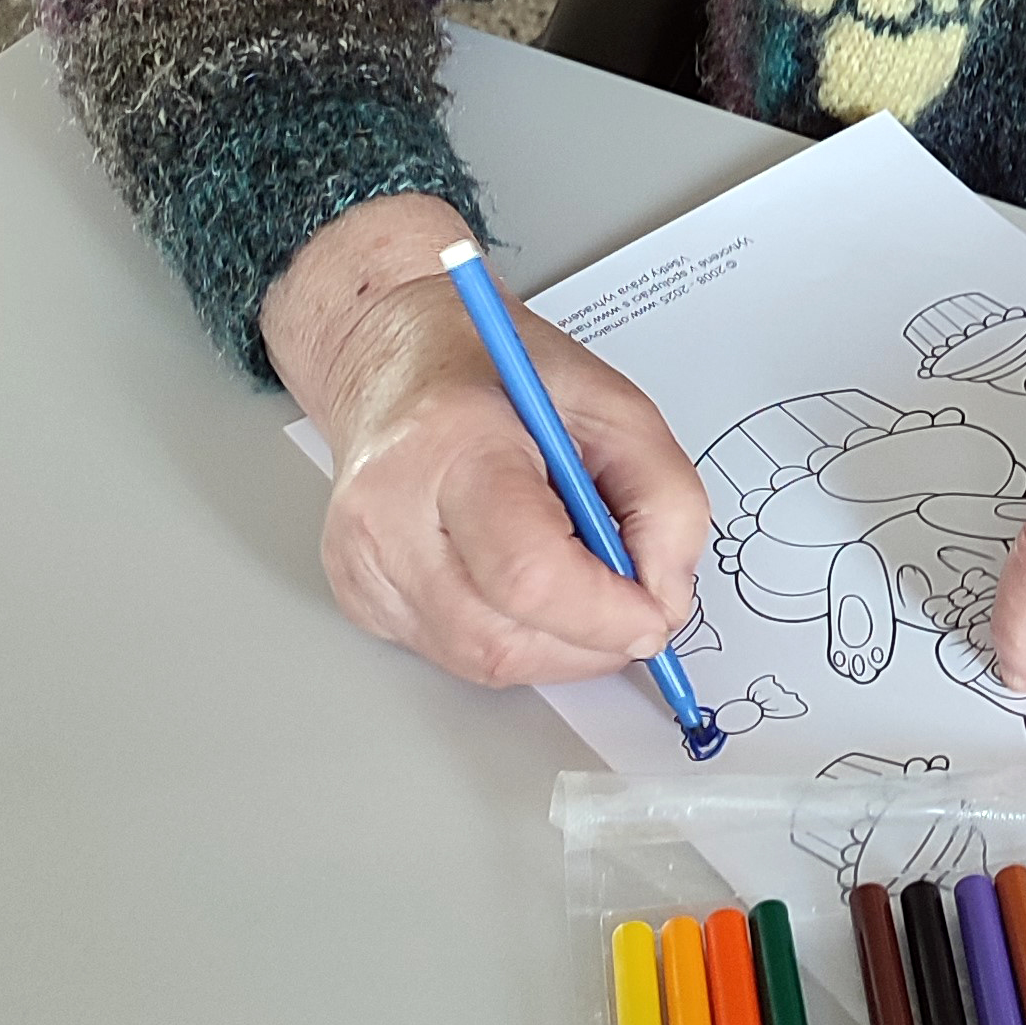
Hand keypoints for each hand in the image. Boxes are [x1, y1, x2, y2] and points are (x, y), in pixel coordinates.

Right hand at [260, 195, 709, 691]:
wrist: (394, 362)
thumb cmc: (493, 370)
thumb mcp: (612, 402)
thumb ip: (664, 498)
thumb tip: (666, 596)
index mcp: (448, 444)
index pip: (527, 574)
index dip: (606, 613)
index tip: (656, 612)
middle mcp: (387, 513)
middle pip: (504, 638)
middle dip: (591, 638)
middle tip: (628, 594)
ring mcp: (362, 564)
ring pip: (484, 663)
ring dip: (557, 643)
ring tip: (573, 574)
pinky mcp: (360, 599)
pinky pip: (456, 656)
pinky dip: (514, 636)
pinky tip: (518, 579)